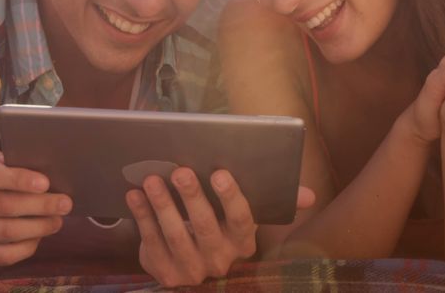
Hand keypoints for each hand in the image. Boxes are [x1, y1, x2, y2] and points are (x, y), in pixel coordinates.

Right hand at [0, 147, 72, 266]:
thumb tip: (34, 165)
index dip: (19, 179)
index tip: (45, 182)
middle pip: (5, 206)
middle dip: (41, 205)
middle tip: (65, 202)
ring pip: (7, 232)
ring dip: (39, 227)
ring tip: (58, 219)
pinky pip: (3, 255)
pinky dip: (26, 247)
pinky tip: (39, 236)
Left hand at [126, 168, 314, 286]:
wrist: (192, 272)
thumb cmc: (221, 231)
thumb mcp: (244, 220)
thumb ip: (278, 204)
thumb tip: (310, 196)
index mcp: (244, 243)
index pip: (242, 220)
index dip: (230, 197)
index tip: (218, 172)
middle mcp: (220, 261)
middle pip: (205, 227)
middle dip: (192, 197)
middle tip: (180, 170)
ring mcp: (191, 271)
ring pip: (175, 236)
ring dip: (162, 206)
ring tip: (152, 179)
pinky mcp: (165, 273)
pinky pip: (151, 243)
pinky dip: (142, 218)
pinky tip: (134, 194)